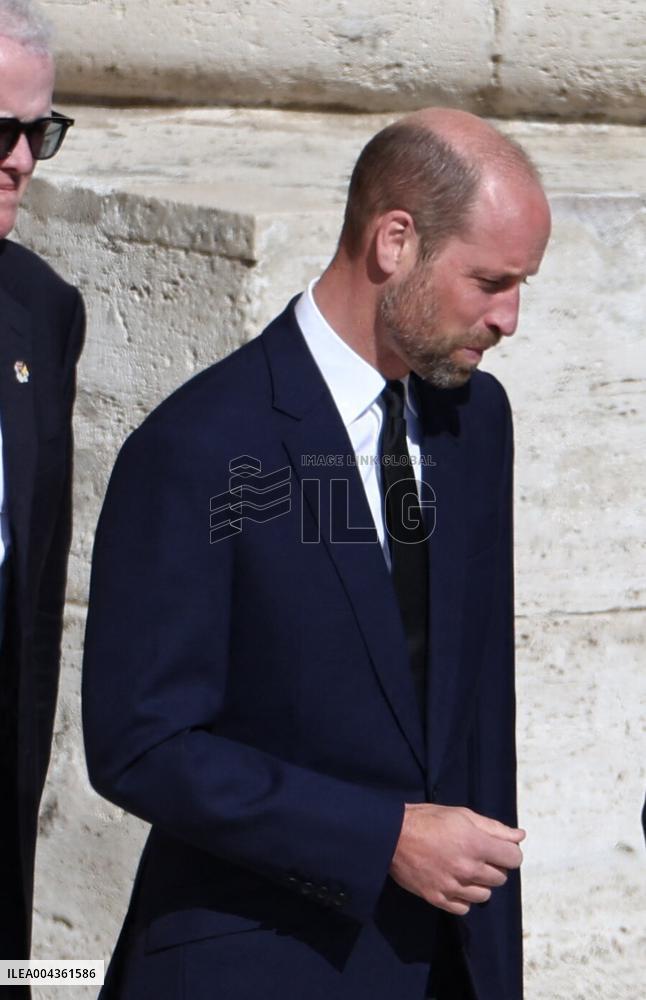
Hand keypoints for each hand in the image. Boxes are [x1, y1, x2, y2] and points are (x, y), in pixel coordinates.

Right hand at [389, 803, 524, 914]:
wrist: (391, 835)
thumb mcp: (461, 814)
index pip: (514, 858)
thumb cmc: (427, 819)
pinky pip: (465, 908)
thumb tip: (520, 836)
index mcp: (475, 844)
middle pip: (501, 877)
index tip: (499, 848)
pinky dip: (463, 897)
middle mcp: (467, 869)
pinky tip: (454, 882)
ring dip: (480, 883)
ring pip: (485, 895)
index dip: (509, 851)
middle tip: (476, 854)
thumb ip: (493, 827)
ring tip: (464, 869)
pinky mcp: (438, 899)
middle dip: (493, 865)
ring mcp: (453, 886)